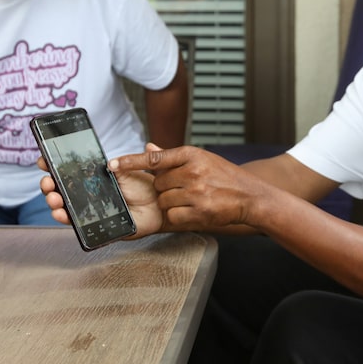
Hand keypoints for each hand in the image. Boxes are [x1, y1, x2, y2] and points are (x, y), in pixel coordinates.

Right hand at [37, 144, 162, 237]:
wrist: (159, 205)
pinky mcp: (97, 224)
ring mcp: (91, 209)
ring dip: (54, 203)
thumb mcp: (131, 170)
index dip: (53, 166)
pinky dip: (66, 219)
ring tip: (54, 198)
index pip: (67, 171)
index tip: (44, 161)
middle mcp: (89, 193)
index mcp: (93, 177)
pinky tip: (61, 214)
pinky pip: (78, 224)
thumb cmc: (145, 186)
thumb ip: (120, 162)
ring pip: (65, 207)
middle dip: (49, 185)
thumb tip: (110, 161)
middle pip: (60, 190)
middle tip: (48, 183)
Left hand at [111, 145, 271, 230]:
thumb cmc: (226, 177)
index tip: (112, 164)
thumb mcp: (202, 159)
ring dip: (173, 203)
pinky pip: (174, 215)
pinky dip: (180, 215)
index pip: (154, 158)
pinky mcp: (200, 211)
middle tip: (185, 189)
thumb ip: (172, 157)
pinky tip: (195, 209)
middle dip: (166, 189)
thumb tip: (148, 148)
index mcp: (191, 155)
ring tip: (193, 199)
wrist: (250, 196)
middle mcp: (193, 171)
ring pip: (165, 201)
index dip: (131, 161)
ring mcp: (196, 192)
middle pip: (159, 184)